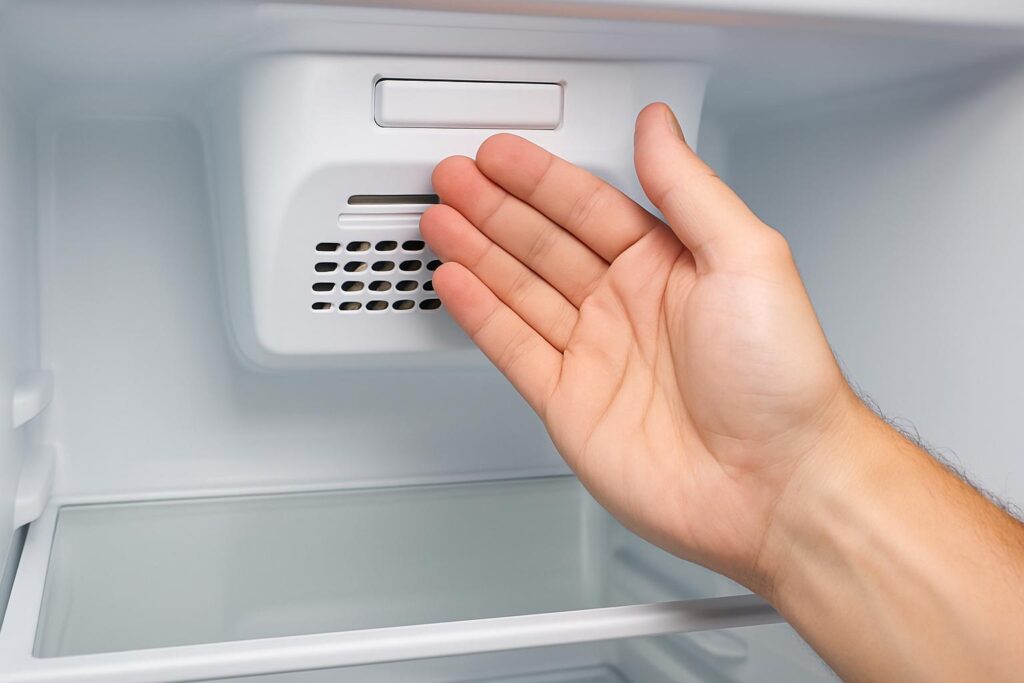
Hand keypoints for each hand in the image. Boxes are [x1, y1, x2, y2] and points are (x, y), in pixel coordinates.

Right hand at [420, 102, 856, 589]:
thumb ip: (689, 188)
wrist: (773, 485)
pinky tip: (456, 282)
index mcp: (669, 266)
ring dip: (477, 252)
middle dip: (494, 208)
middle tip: (453, 179)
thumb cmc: (781, 379)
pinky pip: (513, 347)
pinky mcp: (571, 403)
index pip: (588, 206)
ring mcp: (596, 356)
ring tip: (440, 219)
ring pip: (520, 289)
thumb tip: (658, 127)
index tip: (500, 154)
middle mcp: (629, 308)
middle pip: (544, 243)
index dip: (539, 178)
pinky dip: (480, 314)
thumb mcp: (747, 256)